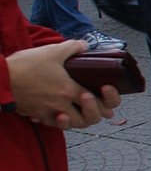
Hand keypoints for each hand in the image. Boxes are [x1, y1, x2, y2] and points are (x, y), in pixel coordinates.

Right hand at [6, 41, 120, 128]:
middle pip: (88, 119)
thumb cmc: (24, 65)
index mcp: (68, 90)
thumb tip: (85, 46)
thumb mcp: (51, 51)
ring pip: (72, 125)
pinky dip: (58, 121)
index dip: (106, 98)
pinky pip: (52, 124)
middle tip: (94, 103)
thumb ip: (72, 48)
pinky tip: (58, 111)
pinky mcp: (36, 115)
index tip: (105, 90)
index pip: (96, 100)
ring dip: (79, 119)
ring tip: (78, 108)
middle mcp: (61, 104)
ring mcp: (48, 112)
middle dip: (96, 113)